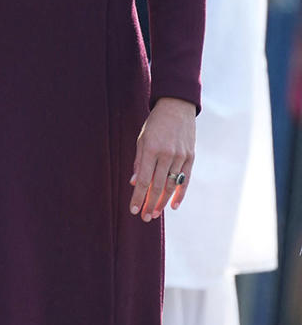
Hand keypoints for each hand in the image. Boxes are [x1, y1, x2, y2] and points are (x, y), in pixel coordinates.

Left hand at [130, 97, 195, 221]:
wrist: (177, 107)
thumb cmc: (155, 124)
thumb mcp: (142, 139)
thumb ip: (139, 161)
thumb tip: (135, 182)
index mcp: (151, 150)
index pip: (144, 180)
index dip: (138, 197)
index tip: (133, 210)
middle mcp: (167, 155)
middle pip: (157, 186)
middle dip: (149, 204)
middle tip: (144, 217)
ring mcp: (180, 156)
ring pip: (171, 185)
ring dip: (162, 202)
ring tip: (154, 213)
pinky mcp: (191, 157)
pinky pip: (185, 180)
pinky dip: (180, 194)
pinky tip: (173, 206)